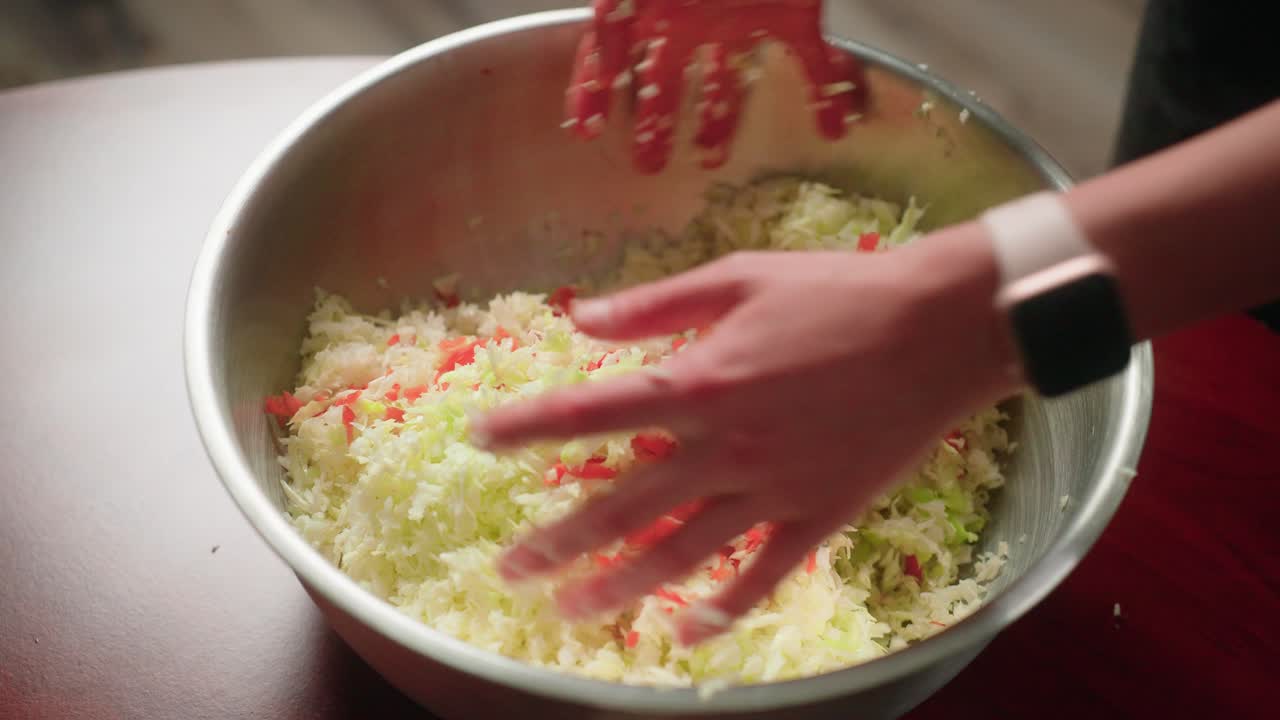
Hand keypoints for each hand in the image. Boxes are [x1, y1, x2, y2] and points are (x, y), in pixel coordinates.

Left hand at [474, 226, 1021, 644]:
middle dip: (558, 542)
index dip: (530, 427)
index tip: (481, 440)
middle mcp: (725, 446)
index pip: (592, 413)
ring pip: (679, 553)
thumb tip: (579, 319)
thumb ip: (654, 306)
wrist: (938, 329)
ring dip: (618, 588)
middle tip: (510, 571)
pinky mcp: (818, 515)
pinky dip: (721, 609)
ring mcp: (772, 489)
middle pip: (622, 505)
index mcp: (699, 381)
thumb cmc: (836, 291)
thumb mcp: (738, 279)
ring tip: (569, 612)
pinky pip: (761, 576)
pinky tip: (683, 633)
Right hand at [565, 0, 866, 172]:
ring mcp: (741, 18)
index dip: (594, 90)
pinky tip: (833, 129)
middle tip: (650, 166)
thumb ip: (620, 4)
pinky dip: (826, 95)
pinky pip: (814, 60)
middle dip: (658, 124)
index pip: (611, 51)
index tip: (586, 132)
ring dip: (722, 122)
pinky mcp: (797, 15)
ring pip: (729, 82)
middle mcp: (691, 15)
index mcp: (650, 0)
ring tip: (712, 160)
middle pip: (667, 81)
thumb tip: (625, 38)